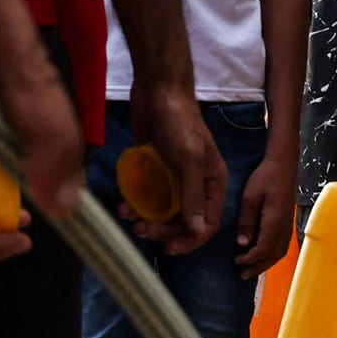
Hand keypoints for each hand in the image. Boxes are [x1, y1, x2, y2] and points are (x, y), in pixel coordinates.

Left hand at [128, 83, 221, 253]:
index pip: (207, 223)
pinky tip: (123, 203)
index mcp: (212, 182)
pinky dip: (136, 203)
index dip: (189, 240)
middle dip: (163, 230)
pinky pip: (147, 196)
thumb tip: (198, 231)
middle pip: (183, 221)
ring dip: (146, 219)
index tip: (168, 248)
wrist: (157, 89)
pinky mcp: (155, 170)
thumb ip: (193, 195)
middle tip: (142, 230)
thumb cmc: (178, 122)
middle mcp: (196, 184)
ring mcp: (174, 178)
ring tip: (129, 216)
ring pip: (163, 211)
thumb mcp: (189, 159)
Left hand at [234, 153, 295, 277]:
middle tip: (242, 274)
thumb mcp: (250, 196)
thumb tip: (243, 243)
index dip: (251, 259)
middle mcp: (285, 227)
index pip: (264, 248)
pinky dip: (272, 255)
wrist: (284, 164)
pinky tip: (262, 256)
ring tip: (251, 269)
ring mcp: (288, 225)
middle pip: (274, 255)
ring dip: (265, 263)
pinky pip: (282, 245)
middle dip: (258, 267)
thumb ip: (247, 221)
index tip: (237, 262)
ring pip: (280, 252)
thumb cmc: (265, 176)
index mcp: (275, 221)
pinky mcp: (288, 222)